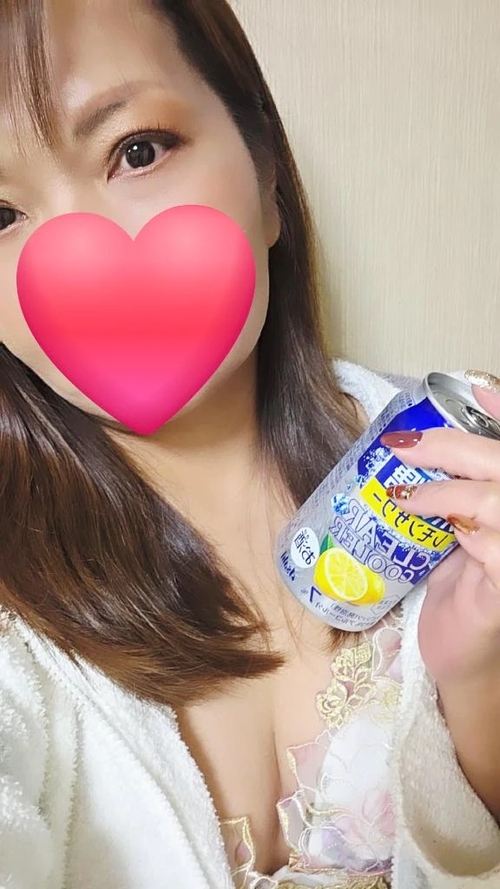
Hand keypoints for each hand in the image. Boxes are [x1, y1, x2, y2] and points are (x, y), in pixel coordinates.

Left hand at [382, 373, 499, 687]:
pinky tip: (428, 524)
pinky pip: (492, 543)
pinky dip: (457, 526)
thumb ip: (449, 491)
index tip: (475, 387)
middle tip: (405, 444)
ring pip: (496, 499)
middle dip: (454, 445)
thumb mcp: (449, 530)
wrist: (459, 652)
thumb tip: (412, 447)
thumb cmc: (455, 587)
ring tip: (403, 493)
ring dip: (447, 489)